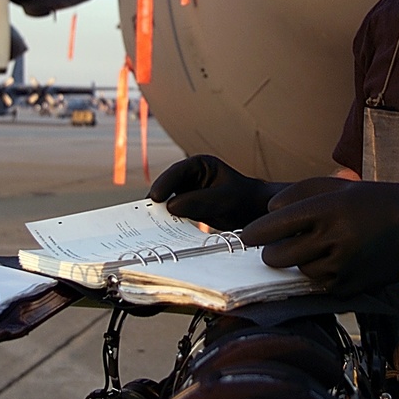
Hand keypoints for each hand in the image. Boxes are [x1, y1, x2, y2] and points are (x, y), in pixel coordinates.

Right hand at [147, 155, 286, 230]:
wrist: (255, 213)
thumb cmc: (245, 200)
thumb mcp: (226, 199)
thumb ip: (201, 201)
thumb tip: (171, 206)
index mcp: (200, 165)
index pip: (178, 171)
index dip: (164, 183)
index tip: (155, 197)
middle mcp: (190, 177)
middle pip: (167, 187)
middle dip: (157, 200)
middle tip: (143, 214)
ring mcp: (187, 193)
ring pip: (167, 201)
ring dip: (159, 213)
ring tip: (147, 226)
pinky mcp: (186, 208)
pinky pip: (173, 214)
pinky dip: (167, 222)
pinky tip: (160, 233)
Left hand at [239, 177, 398, 295]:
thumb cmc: (372, 200)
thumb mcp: (335, 185)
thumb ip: (296, 194)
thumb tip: (267, 214)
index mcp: (325, 207)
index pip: (272, 226)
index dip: (254, 234)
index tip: (248, 236)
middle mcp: (332, 237)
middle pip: (276, 256)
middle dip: (272, 252)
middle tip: (278, 246)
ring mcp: (342, 265)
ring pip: (299, 270)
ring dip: (302, 261)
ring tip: (324, 246)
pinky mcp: (351, 287)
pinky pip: (320, 285)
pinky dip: (322, 274)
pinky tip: (339, 259)